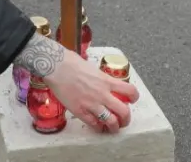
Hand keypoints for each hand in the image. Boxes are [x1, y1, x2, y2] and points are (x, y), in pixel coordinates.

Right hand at [18, 35, 137, 133]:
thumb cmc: (71, 62)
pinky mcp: (80, 111)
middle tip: (124, 120)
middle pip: (124, 111)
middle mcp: (103, 94)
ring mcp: (92, 104)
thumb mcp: (92, 68)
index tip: (132, 100)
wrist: (56, 67)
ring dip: (114, 127)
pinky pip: (94, 124)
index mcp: (107, 81)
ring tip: (113, 128)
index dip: (134, 97)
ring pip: (111, 122)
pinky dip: (98, 128)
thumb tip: (101, 81)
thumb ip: (100, 77)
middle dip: (126, 118)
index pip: (129, 91)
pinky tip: (98, 127)